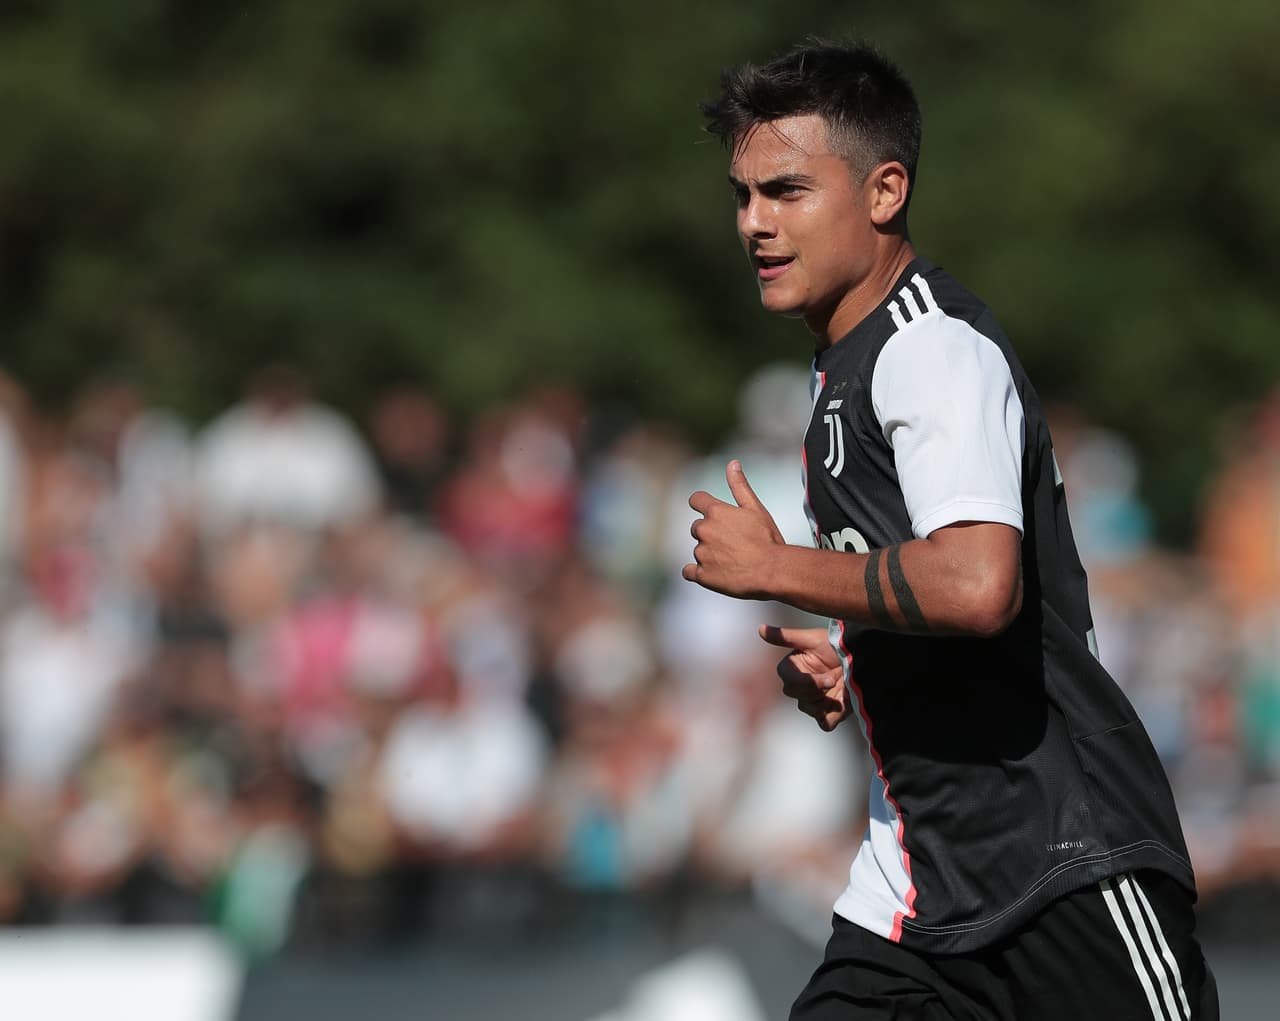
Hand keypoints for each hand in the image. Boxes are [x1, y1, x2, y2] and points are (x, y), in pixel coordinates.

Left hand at [682, 460, 784, 598]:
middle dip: (711, 534)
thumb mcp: (755, 508)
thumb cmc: (767, 539)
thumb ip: (740, 486)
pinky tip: (716, 574)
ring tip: (734, 561)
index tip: (711, 513)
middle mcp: (704, 530)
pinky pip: (689, 572)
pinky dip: (699, 572)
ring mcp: (701, 553)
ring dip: (710, 554)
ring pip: (699, 550)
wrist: (773, 571)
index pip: (695, 500)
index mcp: (715, 511)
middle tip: (734, 544)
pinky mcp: (702, 575)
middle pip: (697, 528)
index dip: (702, 505)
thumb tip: (732, 463)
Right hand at [759, 624, 851, 731]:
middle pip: (796, 696)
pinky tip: (843, 702)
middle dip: (816, 689)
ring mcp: (815, 701)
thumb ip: (786, 637)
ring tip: (842, 687)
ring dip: (826, 700)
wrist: (863, 655)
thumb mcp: (812, 638)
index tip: (829, 677)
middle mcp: (801, 686)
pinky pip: (825, 724)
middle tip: (835, 679)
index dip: (807, 682)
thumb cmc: (836, 643)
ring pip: (809, 709)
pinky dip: (834, 716)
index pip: (788, 681)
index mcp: (793, 669)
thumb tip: (759, 629)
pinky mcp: (830, 713)